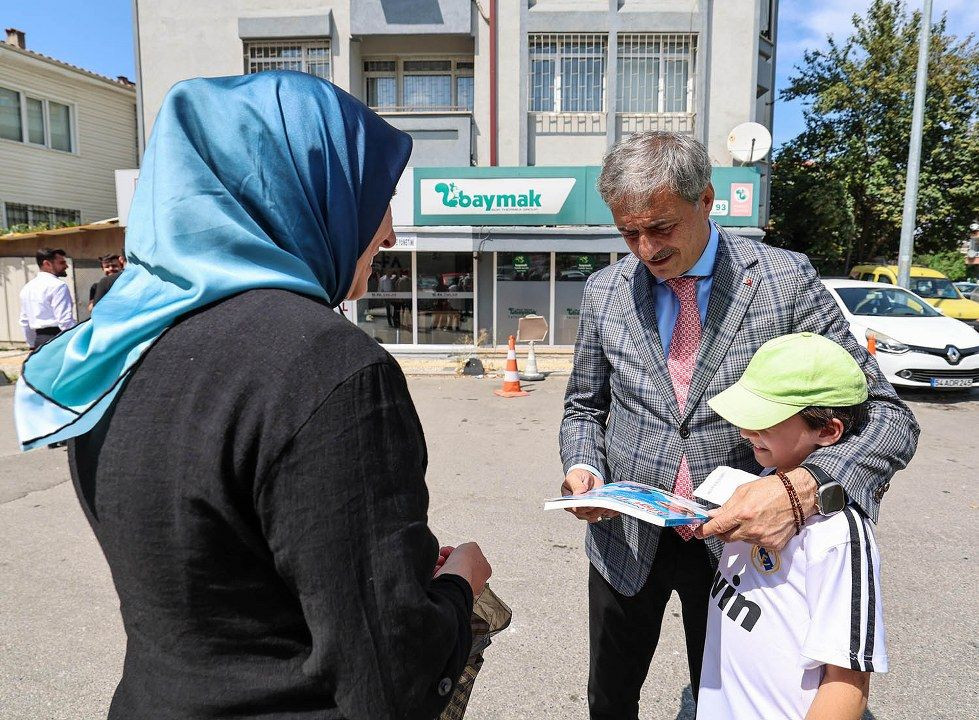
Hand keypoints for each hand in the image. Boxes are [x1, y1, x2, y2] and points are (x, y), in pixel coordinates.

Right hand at [435, 542, 491, 597]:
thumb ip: (470, 547)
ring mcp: (462, 588)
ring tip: (439, 561)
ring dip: (442, 563)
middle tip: (444, 553)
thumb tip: (466, 550)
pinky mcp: (450, 592)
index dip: (462, 551)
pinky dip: (437, 572)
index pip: (472, 558)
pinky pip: (441, 579)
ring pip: (449, 571)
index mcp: (485, 570)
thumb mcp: (472, 546)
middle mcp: (475, 581)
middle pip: (460, 564)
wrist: (454, 579)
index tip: (455, 548)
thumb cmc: (465, 563)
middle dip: (449, 557)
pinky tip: (436, 569)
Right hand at [561, 468, 618, 522]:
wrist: (587, 478)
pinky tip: (614, 507)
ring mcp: (587, 512)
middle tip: (605, 501)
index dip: (586, 506)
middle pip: (588, 514)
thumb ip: (576, 486)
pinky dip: (609, 512)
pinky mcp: (596, 512)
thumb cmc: (578, 477)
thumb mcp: (574, 477)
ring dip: (604, 511)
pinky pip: (603, 515)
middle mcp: (577, 510)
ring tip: (610, 502)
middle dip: (597, 509)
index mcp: (569, 502)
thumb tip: (579, 495)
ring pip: (596, 516)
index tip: (593, 501)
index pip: (577, 509)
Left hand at [694, 469, 816, 549]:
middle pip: (727, 537)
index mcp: (742, 513)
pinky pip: (758, 543)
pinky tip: (764, 524)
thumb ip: (727, 506)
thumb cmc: (771, 489)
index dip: (705, 530)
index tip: (698, 532)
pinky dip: (757, 536)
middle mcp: (752, 529)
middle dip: (722, 531)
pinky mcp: (774, 545)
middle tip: (725, 523)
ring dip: (742, 532)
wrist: (798, 495)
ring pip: (743, 540)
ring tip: (754, 518)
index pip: (717, 527)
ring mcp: (763, 539)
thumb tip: (713, 515)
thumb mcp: (744, 491)